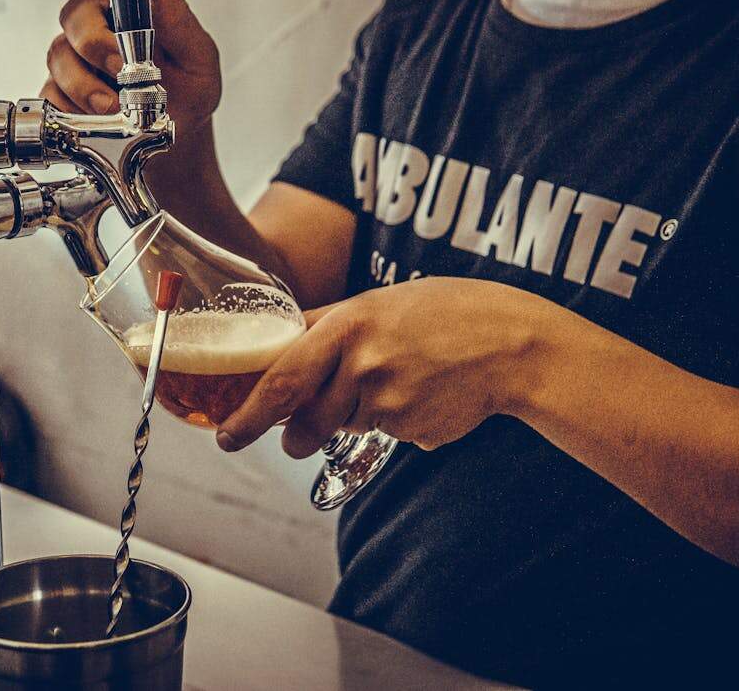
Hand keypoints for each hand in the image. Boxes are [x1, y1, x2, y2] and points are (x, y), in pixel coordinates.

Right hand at [40, 0, 221, 129]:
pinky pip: (51, 97)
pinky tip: (97, 120)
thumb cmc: (189, 88)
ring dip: (83, 85)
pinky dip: (72, 110)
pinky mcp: (64, 96)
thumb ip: (179, 17)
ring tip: (114, 107)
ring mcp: (75, 64)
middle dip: (94, 47)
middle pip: (72, 19)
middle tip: (122, 73)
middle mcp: (94, 32)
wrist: (181, 133)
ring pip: (58, 59)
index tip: (124, 37)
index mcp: (124, 12)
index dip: (102, 10)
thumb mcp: (196, 54)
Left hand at [215, 277, 552, 456]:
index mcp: (346, 327)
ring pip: (341, 428)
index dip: (247, 413)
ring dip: (348, 418)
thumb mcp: (377, 302)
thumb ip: (326, 324)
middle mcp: (362, 366)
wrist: (511, 343)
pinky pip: (382, 436)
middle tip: (281, 437)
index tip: (226, 433)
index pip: (280, 380)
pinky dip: (391, 421)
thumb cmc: (443, 313)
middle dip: (285, 435)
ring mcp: (389, 402)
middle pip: (303, 421)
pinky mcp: (411, 430)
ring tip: (387, 382)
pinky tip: (420, 392)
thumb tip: (278, 339)